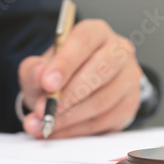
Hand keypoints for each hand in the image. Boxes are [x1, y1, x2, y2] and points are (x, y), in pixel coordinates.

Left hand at [17, 19, 141, 138]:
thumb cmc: (59, 73)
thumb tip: (40, 75)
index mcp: (95, 32)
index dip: (65, 63)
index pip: (84, 42)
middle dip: (67, 96)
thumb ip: (34, 69)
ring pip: (102, 101)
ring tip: (44, 123)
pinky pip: (103, 121)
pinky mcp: (129, 104)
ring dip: (69, 117)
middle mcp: (118, 51)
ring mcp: (128, 78)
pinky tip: (57, 131)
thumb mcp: (38, 67)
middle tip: (43, 110)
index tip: (48, 84)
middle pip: (99, 72)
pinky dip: (76, 130)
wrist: (73, 89)